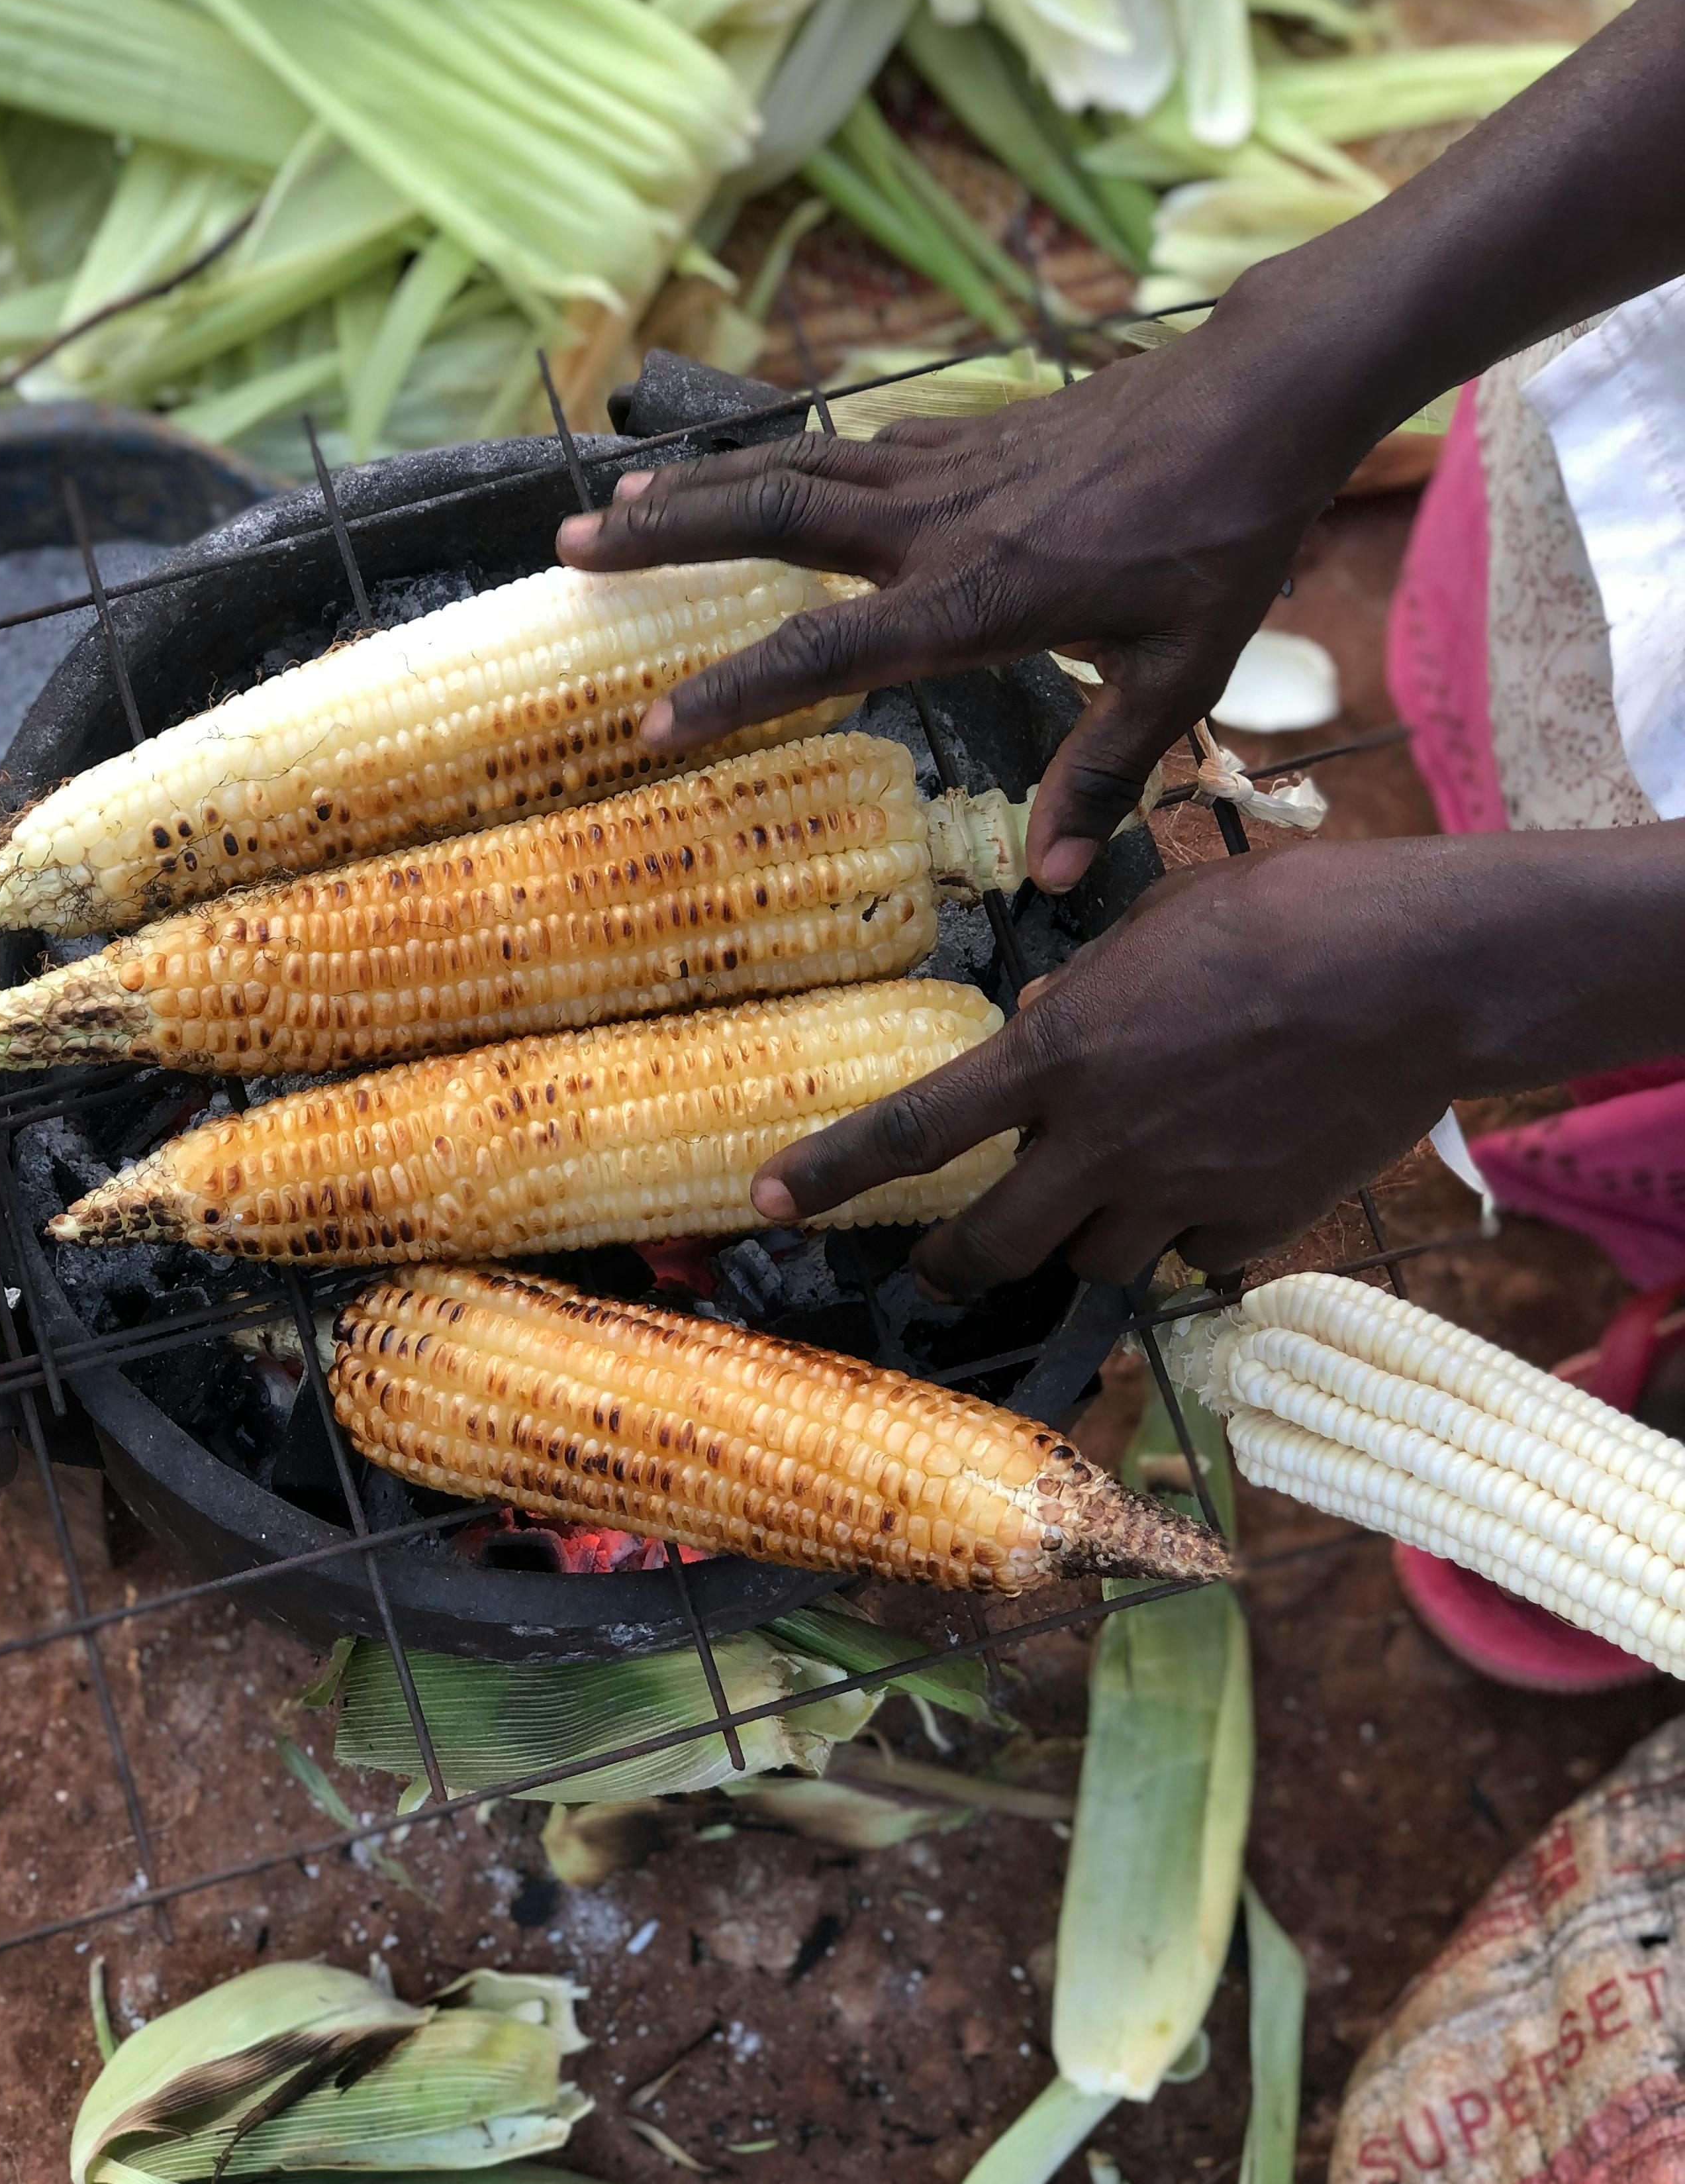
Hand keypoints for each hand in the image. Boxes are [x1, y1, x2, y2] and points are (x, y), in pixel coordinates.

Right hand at [559, 304, 1361, 891]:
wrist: (1257, 402)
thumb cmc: (1221, 543)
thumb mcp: (1179, 675)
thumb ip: (1107, 771)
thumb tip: (1055, 873)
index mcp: (975, 597)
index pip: (825, 648)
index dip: (733, 690)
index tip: (651, 725)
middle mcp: (935, 524)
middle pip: (769, 519)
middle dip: (663, 534)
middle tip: (567, 545)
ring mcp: (941, 467)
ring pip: (788, 468)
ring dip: (696, 487)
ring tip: (611, 502)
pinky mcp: (961, 435)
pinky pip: (839, 448)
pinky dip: (772, 461)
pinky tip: (737, 474)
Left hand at [749, 844, 1462, 1293]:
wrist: (1417, 971)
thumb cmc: (1286, 915)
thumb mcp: (1154, 931)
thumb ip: (1085, 1000)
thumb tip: (1045, 1032)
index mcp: (1059, 1055)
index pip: (911, 1130)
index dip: (829, 1173)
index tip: (766, 1202)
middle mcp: (1102, 1142)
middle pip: (990, 1247)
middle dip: (950, 1267)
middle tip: (936, 1267)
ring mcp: (1178, 1196)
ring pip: (1092, 1268)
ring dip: (1081, 1248)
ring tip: (1099, 1211)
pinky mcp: (1253, 1226)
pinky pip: (1193, 1263)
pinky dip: (1188, 1242)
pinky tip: (1213, 1195)